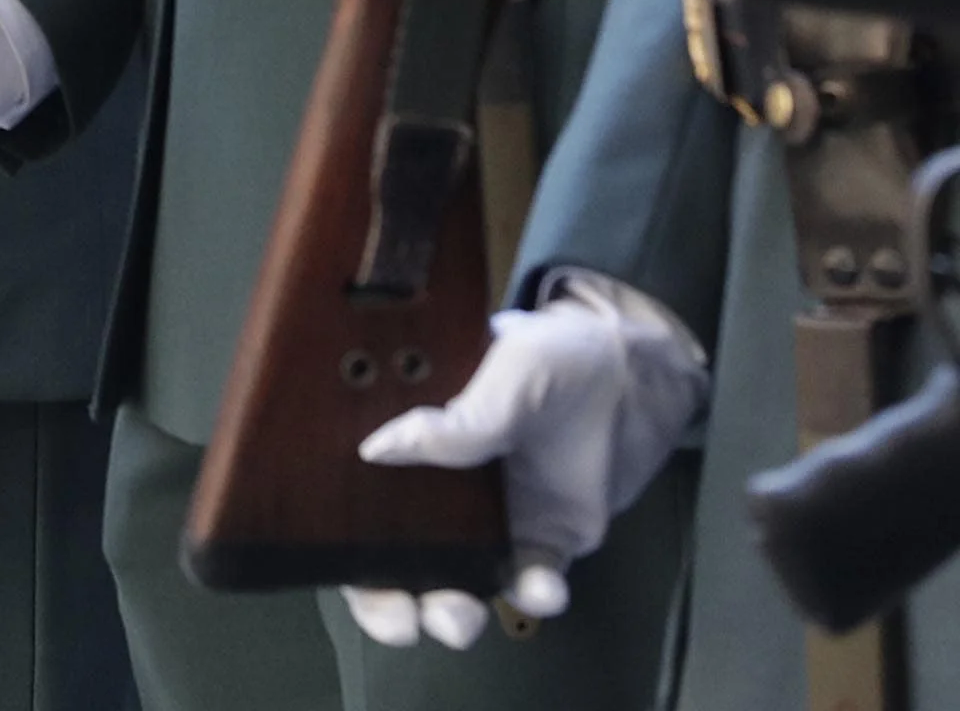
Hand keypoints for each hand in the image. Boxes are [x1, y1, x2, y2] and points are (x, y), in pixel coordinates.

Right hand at [346, 273, 707, 645]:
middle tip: (399, 619)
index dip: (337, 541)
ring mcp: (493, 521)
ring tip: (459, 617)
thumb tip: (379, 446)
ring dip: (452, 611)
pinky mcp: (547, 543)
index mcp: (412, 441)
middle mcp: (441, 489)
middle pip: (397, 560)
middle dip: (390, 602)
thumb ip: (455, 417)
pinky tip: (541, 589)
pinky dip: (533, 596)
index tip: (339, 566)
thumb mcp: (507, 369)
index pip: (357, 498)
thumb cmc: (557, 354)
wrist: (636, 374)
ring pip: (457, 585)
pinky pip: (531, 583)